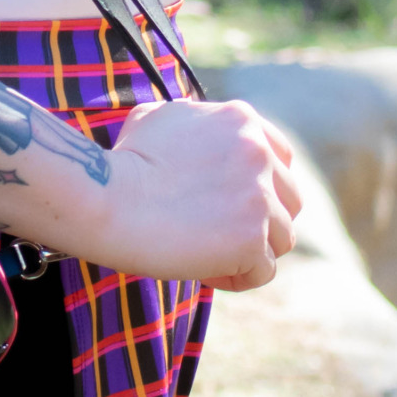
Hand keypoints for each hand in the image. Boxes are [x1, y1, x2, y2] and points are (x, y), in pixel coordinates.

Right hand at [91, 98, 301, 287]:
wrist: (106, 198)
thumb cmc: (122, 162)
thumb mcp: (157, 119)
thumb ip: (194, 124)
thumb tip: (198, 138)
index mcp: (241, 120)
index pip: (281, 158)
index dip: (261, 186)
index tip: (230, 202)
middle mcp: (258, 153)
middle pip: (289, 199)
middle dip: (261, 220)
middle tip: (220, 232)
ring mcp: (259, 196)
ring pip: (282, 237)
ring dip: (250, 250)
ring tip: (208, 255)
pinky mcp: (252, 238)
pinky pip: (264, 271)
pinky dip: (237, 276)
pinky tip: (204, 271)